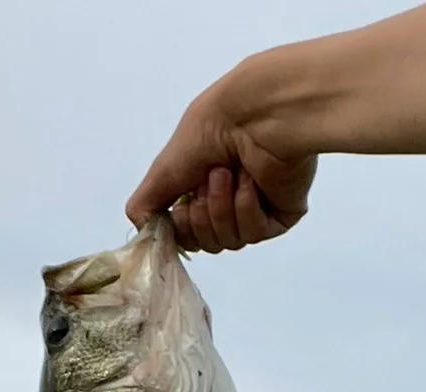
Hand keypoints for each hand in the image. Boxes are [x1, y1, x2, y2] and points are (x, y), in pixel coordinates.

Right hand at [125, 69, 317, 253]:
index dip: (181, 228)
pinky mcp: (281, 215)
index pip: (187, 235)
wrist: (253, 115)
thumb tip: (146, 232)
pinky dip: (246, 207)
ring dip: (223, 206)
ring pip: (230, 241)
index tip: (180, 208)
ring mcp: (257, 209)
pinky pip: (255, 233)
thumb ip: (144, 206)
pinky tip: (251, 180)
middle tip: (210, 179)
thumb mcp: (162, 171)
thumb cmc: (210, 131)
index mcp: (203, 189)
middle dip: (203, 216)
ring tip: (229, 173)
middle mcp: (229, 200)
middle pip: (208, 244)